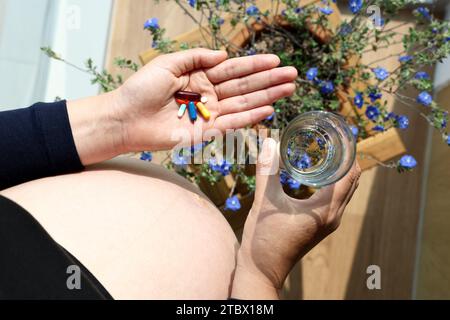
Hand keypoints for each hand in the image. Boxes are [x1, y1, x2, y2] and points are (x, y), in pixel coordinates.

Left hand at [68, 49, 296, 164]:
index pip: (233, 70)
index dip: (255, 65)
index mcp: (200, 77)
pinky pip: (231, 124)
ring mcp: (208, 114)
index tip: (277, 60)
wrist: (126, 118)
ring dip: (266, 97)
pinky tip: (267, 110)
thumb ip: (196, 57)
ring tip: (288, 89)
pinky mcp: (205, 133)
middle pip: (244, 87)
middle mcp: (208, 95)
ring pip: (243, 104)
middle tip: (292, 75)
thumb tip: (223, 54)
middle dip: (268, 80)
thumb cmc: (141, 89)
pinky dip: (249, 118)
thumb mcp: (168, 64)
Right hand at [231, 138, 360, 298]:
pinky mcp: (320, 226)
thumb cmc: (264, 239)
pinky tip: (319, 173)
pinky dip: (334, 183)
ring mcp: (328, 223)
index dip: (349, 153)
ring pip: (345, 191)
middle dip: (348, 158)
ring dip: (343, 171)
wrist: (262, 269)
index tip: (344, 133)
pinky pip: (336, 199)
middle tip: (338, 137)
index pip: (348, 175)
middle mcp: (332, 217)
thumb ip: (267, 170)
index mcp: (324, 210)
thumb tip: (269, 142)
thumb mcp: (265, 202)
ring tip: (332, 150)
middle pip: (351, 182)